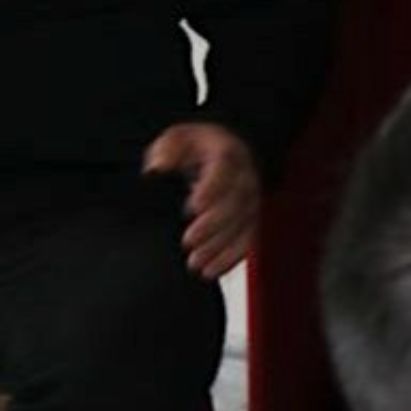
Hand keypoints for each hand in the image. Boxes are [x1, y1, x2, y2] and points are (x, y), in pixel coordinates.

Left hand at [143, 122, 262, 277]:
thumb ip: (167, 150)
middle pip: (235, 204)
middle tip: (188, 242)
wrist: (222, 151)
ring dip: (221, 248)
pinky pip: (248, 240)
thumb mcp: (176, 137)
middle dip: (213, 225)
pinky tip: (211, 272)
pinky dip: (231, 257)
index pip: (223, 171)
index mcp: (227, 154)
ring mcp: (252, 200)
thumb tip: (158, 166)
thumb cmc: (193, 146)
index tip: (193, 206)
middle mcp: (245, 178)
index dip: (211, 189)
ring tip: (195, 265)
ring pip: (243, 227)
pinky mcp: (251, 218)